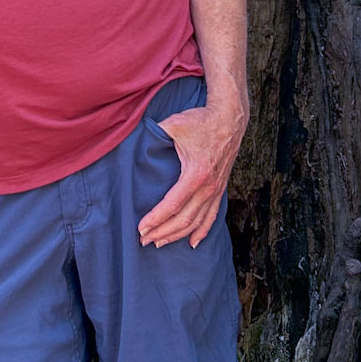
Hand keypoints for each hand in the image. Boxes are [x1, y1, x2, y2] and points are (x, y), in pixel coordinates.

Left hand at [137, 97, 246, 249]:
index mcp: (195, 174)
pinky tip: (193, 243)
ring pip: (197, 222)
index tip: (140, 228)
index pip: (172, 205)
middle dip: (162, 232)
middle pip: (183, 220)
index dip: (155, 219)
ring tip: (160, 243)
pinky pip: (212, 216)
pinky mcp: (220, 189)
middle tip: (143, 240)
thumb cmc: (201, 121)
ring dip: (177, 235)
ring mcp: (216, 190)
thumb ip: (154, 132)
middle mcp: (208, 187)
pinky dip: (202, 231)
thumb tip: (130, 133)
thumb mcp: (174, 124)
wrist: (230, 119)